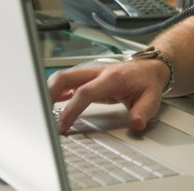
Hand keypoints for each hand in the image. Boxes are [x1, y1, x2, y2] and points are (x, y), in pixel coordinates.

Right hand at [47, 60, 164, 132]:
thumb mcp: (152, 98)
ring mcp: (89, 73)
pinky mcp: (86, 78)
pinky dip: (55, 92)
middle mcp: (96, 72)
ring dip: (49, 92)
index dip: (71, 109)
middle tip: (41, 115)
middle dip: (48, 94)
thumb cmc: (147, 82)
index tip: (62, 125)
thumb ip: (143, 111)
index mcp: (111, 78)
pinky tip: (51, 104)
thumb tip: (135, 122)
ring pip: (61, 77)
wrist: (149, 68)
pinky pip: (65, 82)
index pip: (85, 92)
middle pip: (65, 77)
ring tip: (43, 112)